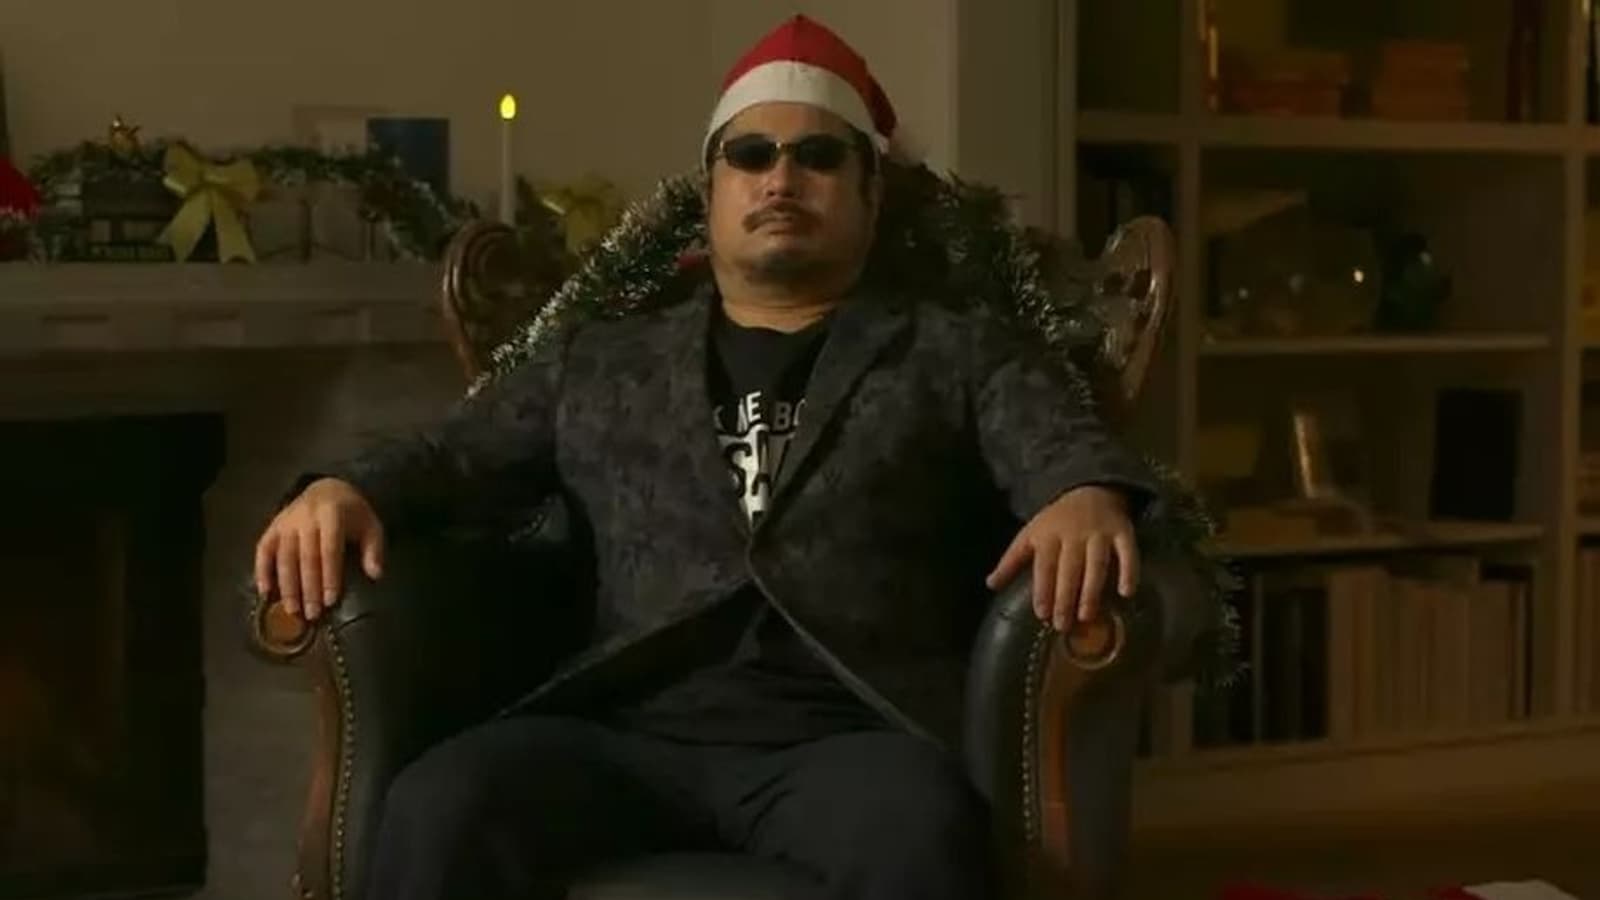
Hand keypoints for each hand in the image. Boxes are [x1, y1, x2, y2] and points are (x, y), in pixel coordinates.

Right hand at [253, 477, 384, 621]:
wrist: (328, 489)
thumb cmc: (352, 514)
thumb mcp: (371, 526)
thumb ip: (374, 550)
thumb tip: (375, 575)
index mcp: (332, 515)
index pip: (329, 550)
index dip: (329, 576)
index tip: (330, 600)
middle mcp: (305, 517)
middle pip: (305, 557)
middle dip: (308, 588)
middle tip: (311, 614)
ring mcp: (286, 522)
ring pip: (284, 557)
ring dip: (286, 585)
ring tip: (292, 610)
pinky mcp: (273, 527)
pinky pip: (263, 549)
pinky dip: (262, 570)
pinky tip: (264, 591)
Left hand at [985, 485, 1138, 630]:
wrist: (1090, 489)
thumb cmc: (1056, 521)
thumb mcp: (1030, 535)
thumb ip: (1011, 561)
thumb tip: (990, 584)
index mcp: (1048, 536)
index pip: (1045, 566)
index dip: (1043, 589)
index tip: (1042, 613)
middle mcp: (1074, 534)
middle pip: (1069, 568)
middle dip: (1065, 597)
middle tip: (1063, 624)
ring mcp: (1099, 533)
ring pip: (1096, 563)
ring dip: (1091, 589)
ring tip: (1087, 615)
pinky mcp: (1122, 532)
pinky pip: (1128, 553)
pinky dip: (1129, 571)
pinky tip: (1126, 592)